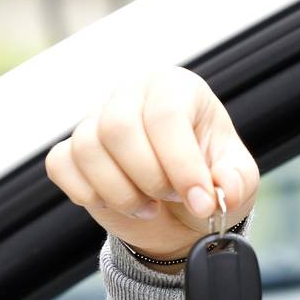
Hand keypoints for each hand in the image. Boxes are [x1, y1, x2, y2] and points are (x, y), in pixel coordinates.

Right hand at [44, 67, 259, 258]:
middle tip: (173, 199)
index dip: (182, 164)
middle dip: (149, 177)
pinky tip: (118, 203)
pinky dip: (89, 194)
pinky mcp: (71, 149)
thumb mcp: (238, 182)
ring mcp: (96, 119)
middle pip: (118, 128)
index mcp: (176, 87)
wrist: (179, 211)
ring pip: (87, 149)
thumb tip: (222, 190)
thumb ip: (237, 182)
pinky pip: (61, 166)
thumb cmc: (210, 182)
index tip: (200, 202)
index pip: (166, 115)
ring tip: (151, 206)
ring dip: (121, 192)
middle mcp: (132, 93)